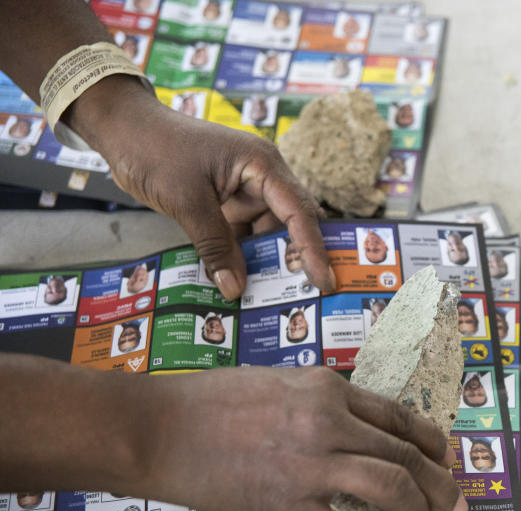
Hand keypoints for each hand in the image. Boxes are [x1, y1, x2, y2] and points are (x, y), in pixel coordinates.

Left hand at [64, 76, 334, 299]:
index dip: (313, 250)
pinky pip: (243, 235)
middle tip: (306, 297)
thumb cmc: (156, 150)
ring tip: (268, 298)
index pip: (300, 213)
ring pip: (267, 234)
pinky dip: (242, 257)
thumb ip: (215, 246)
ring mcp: (245, 190)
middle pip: (292, 224)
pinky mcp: (227, 202)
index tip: (324, 282)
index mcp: (263, 166)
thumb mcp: (187, 201)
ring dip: (266, 263)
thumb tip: (235, 289)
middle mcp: (262, 178)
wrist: (122, 128)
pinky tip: (239, 282)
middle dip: (296, 260)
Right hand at [138, 366, 467, 510]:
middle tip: (457, 500)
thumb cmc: (211, 402)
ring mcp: (312, 462)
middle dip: (440, 480)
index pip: (397, 415)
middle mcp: (329, 420)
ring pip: (390, 486)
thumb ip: (320, 402)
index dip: (430, 439)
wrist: (160, 426)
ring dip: (420, 510)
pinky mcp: (289, 502)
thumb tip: (350, 424)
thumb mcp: (279, 383)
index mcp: (327, 389)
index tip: (445, 455)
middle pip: (405, 451)